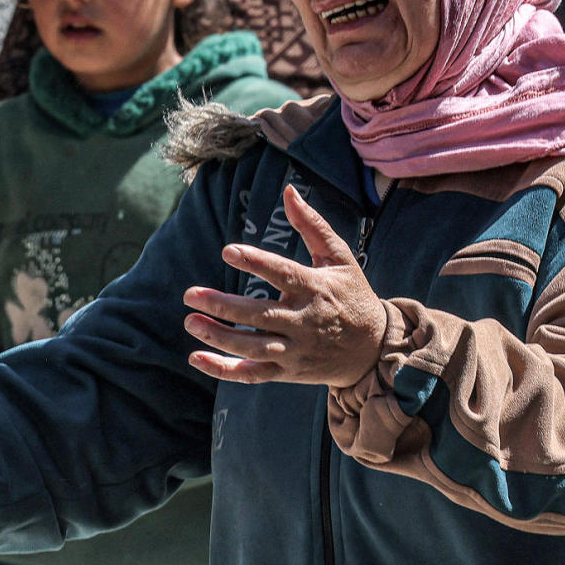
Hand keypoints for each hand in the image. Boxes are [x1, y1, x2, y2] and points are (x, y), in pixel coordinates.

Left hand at [183, 184, 386, 387]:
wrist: (374, 350)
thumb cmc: (352, 295)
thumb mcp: (339, 257)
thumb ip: (312, 225)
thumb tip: (289, 190)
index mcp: (315, 288)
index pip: (283, 274)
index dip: (256, 263)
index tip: (228, 251)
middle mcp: (304, 321)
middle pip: (260, 315)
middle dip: (223, 306)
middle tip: (190, 295)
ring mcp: (296, 349)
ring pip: (253, 347)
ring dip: (219, 338)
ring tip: (191, 322)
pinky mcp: (288, 370)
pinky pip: (253, 374)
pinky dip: (225, 370)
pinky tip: (196, 358)